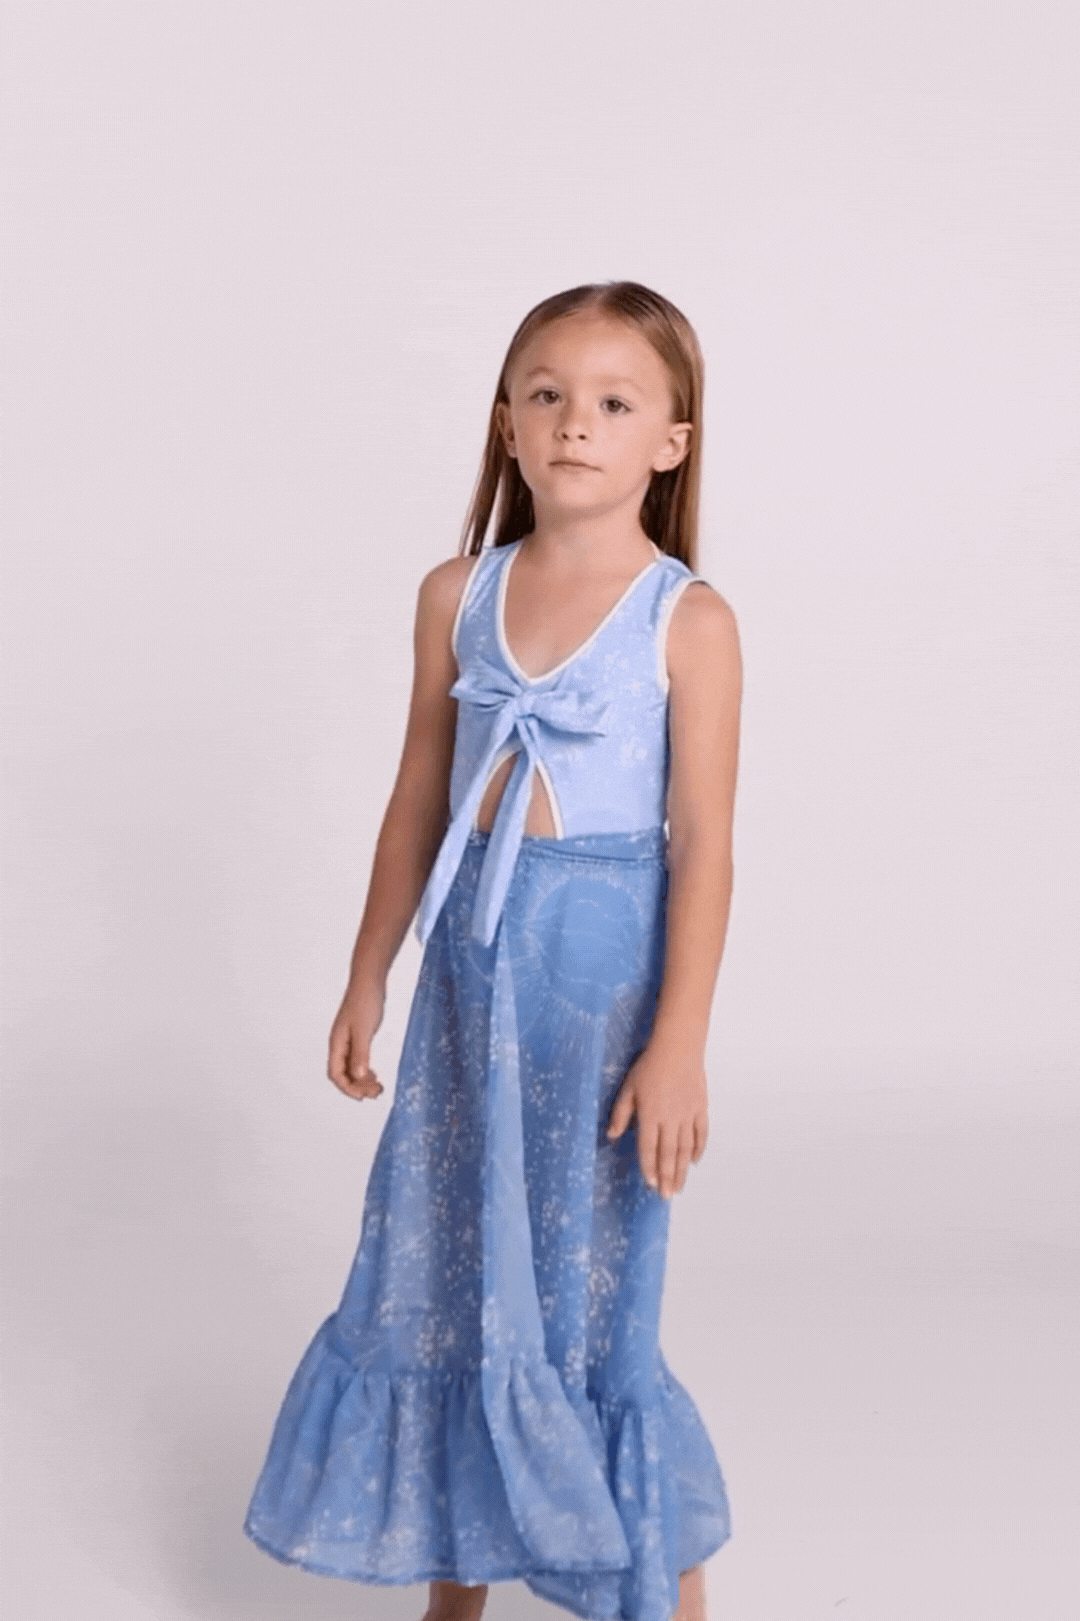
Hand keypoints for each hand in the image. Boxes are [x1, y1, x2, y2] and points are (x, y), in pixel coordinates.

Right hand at [327, 974, 386, 1100]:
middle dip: (358, 1086)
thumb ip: (361, 1053)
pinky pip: (358, 1060)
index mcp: (337, 1043)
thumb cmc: (364, 1002)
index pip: (336, 1074)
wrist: (369, 981)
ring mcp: (348, 1041)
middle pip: (343, 1074)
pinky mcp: (357, 1036)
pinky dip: (365, 1070)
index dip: (347, 1088)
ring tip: (379, 1088)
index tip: (362, 1097)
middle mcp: (340, 1044)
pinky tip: (374, 1074)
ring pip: (352, 1068)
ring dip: (363, 1080)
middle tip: (376, 1093)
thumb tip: (359, 1076)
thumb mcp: (364, 1029)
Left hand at [605, 1042, 708, 1197]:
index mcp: (650, 1114)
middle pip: (668, 1154)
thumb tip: (611, 1135)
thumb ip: (620, 1114)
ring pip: (685, 1149)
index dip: (648, 1167)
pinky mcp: (700, 1107)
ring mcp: (688, 1114)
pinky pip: (701, 1133)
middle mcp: (670, 1118)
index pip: (648, 1148)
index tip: (649, 1183)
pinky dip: (698, 1149)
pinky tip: (694, 1162)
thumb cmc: (650, 1065)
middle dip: (666, 1177)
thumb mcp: (628, 1088)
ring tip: (679, 1187)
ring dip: (682, 1170)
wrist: (678, 1047)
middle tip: (666, 1196)